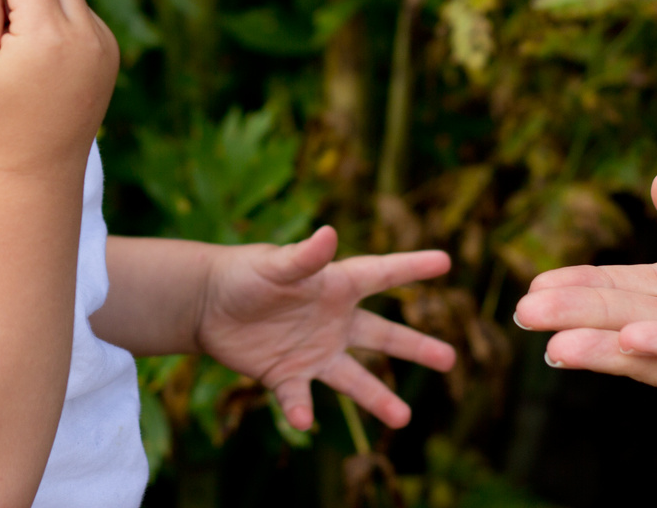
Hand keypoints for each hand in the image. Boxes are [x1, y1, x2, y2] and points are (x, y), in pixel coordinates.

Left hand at [197, 226, 454, 429]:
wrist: (205, 303)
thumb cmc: (243, 273)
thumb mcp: (274, 263)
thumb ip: (303, 256)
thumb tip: (329, 234)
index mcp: (334, 286)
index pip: (381, 274)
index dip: (412, 267)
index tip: (446, 261)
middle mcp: (332, 321)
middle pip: (382, 336)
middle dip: (416, 347)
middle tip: (451, 359)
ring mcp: (312, 351)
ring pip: (354, 379)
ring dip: (377, 398)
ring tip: (404, 418)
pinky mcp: (285, 374)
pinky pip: (299, 397)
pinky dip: (300, 409)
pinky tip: (303, 422)